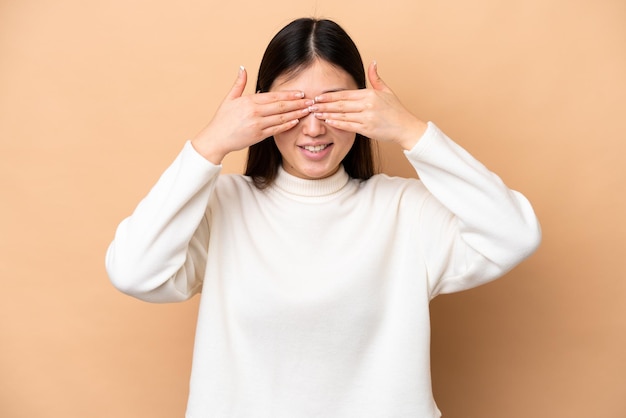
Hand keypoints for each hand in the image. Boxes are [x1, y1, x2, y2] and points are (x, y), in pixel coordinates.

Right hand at [192, 67, 313, 163]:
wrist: (216, 139)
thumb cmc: (222, 119)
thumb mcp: (229, 99)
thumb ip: (239, 84)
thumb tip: (243, 68)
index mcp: (249, 101)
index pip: (274, 96)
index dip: (289, 95)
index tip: (301, 93)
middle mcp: (254, 112)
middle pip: (281, 106)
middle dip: (297, 103)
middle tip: (311, 101)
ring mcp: (257, 124)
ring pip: (281, 118)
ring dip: (296, 114)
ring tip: (308, 111)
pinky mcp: (258, 136)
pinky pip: (276, 130)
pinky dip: (287, 125)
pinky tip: (296, 121)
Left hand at [312, 61, 427, 149]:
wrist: (406, 127)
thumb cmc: (396, 110)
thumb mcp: (387, 91)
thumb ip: (376, 78)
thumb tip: (373, 62)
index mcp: (370, 94)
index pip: (345, 94)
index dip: (330, 96)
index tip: (318, 97)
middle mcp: (368, 104)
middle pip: (341, 104)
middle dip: (324, 105)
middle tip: (311, 105)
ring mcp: (367, 117)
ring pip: (342, 115)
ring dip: (327, 114)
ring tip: (315, 114)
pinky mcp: (367, 129)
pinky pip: (349, 125)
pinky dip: (337, 123)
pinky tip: (328, 121)